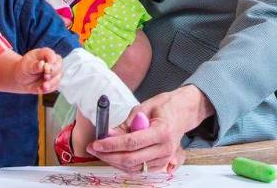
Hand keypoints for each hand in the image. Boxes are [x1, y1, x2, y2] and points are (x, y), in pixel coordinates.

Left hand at [17, 47, 62, 93]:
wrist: (22, 80)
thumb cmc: (24, 69)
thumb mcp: (26, 66)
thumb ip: (34, 66)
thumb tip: (42, 64)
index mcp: (44, 53)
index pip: (51, 54)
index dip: (51, 59)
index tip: (47, 66)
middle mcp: (52, 62)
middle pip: (58, 65)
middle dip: (53, 72)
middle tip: (46, 77)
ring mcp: (54, 72)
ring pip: (58, 76)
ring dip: (52, 82)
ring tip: (44, 86)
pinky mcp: (54, 82)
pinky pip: (55, 86)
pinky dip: (49, 88)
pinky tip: (41, 89)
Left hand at [87, 86, 207, 172]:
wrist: (183, 112)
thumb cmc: (164, 106)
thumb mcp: (143, 107)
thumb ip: (126, 124)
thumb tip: (108, 135)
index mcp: (162, 131)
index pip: (132, 142)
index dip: (111, 144)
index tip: (96, 143)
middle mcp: (165, 148)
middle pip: (131, 159)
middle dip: (109, 155)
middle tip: (94, 149)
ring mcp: (165, 158)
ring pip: (133, 168)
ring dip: (114, 161)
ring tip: (102, 151)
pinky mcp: (162, 164)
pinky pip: (139, 169)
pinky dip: (124, 164)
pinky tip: (114, 155)